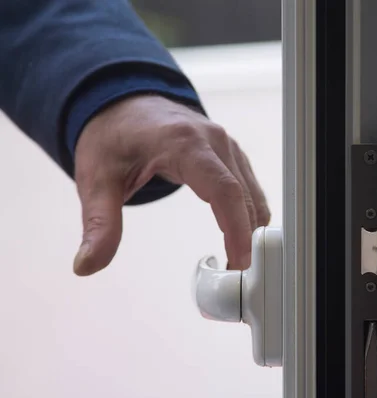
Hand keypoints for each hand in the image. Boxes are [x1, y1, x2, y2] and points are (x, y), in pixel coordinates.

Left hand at [72, 95, 269, 275]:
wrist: (123, 103)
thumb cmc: (112, 137)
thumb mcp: (96, 179)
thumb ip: (98, 223)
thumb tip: (86, 265)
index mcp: (182, 143)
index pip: (223, 189)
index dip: (236, 228)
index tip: (239, 261)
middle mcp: (213, 140)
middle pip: (242, 195)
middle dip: (246, 238)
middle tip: (237, 278)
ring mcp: (226, 144)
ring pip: (251, 193)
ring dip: (251, 229)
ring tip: (236, 264)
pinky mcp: (230, 152)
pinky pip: (250, 186)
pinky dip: (249, 213)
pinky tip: (240, 236)